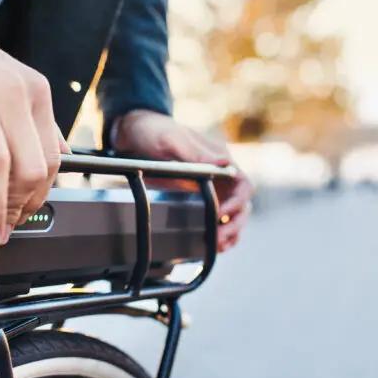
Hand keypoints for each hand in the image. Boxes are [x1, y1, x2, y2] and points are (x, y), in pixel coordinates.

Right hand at [0, 6, 68, 246]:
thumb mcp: (8, 82)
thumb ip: (34, 121)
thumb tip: (60, 157)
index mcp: (33, 92)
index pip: (51, 159)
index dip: (38, 197)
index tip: (23, 217)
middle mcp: (12, 91)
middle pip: (29, 167)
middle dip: (17, 208)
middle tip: (1, 228)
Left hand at [114, 110, 253, 251]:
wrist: (134, 136)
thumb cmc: (155, 131)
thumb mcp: (172, 139)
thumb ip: (196, 152)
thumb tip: (225, 162)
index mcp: (220, 160)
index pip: (244, 185)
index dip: (238, 202)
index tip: (221, 214)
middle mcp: (220, 177)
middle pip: (242, 206)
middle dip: (234, 224)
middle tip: (218, 238)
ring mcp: (211, 190)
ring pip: (232, 217)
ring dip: (229, 233)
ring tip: (217, 246)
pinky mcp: (198, 200)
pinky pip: (215, 221)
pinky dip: (217, 234)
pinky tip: (211, 246)